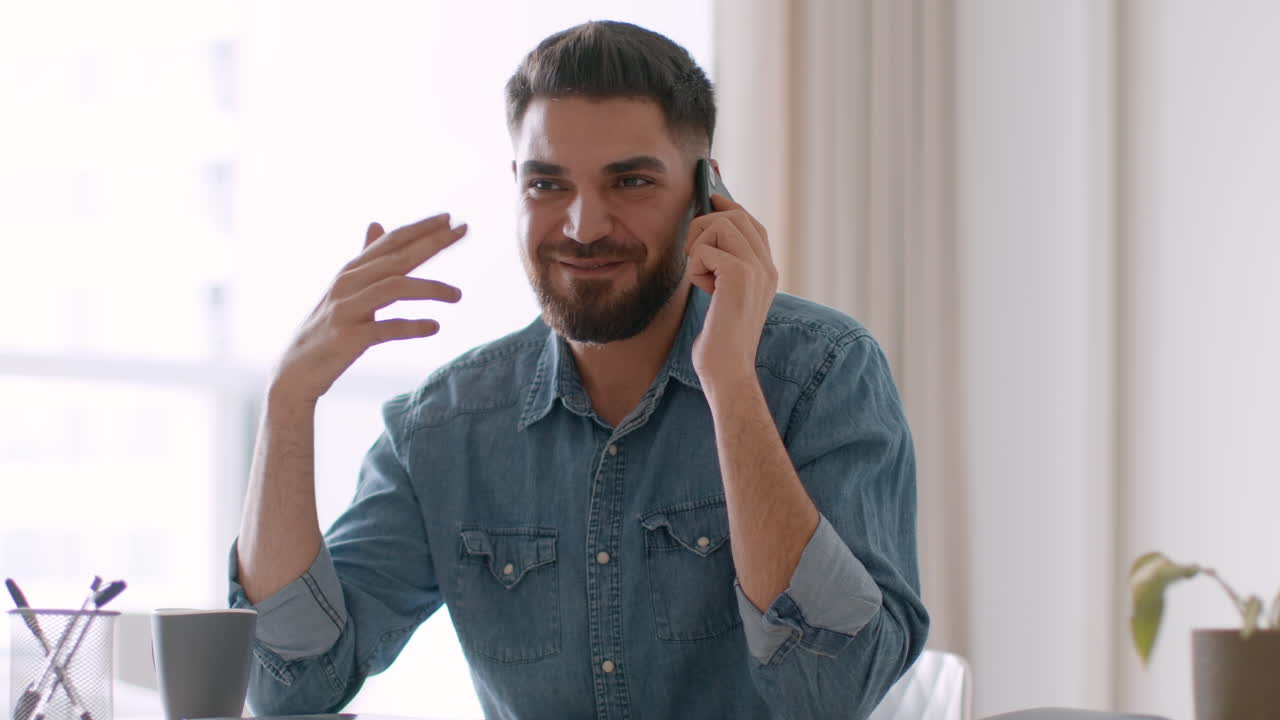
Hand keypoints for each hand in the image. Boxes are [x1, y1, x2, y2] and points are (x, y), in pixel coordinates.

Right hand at [271, 214, 466, 402]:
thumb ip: (365, 259)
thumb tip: (376, 223)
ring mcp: (346, 310)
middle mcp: (347, 284)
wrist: (295, 371)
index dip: (420, 228)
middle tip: (462, 231)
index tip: (450, 219)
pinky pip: (386, 328)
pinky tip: (434, 327)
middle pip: (397, 257)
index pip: (391, 241)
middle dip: (432, 242)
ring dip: (430, 288)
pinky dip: (412, 326)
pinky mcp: (347, 338)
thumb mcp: (346, 289)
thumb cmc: (327, 329)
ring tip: (458, 295)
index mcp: (351, 271)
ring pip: (394, 288)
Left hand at [685, 194, 777, 388]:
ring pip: (719, 225)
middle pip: (733, 217)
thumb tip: (706, 230)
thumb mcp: (726, 296)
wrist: (728, 370)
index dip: (729, 206)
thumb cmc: (720, 340)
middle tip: (694, 254)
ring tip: (702, 276)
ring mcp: (756, 269)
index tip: (710, 193)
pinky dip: (696, 267)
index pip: (751, 223)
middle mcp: (766, 267)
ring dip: (698, 247)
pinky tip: (705, 289)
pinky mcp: (739, 275)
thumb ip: (725, 266)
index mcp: (767, 271)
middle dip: (704, 228)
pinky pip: (705, 249)